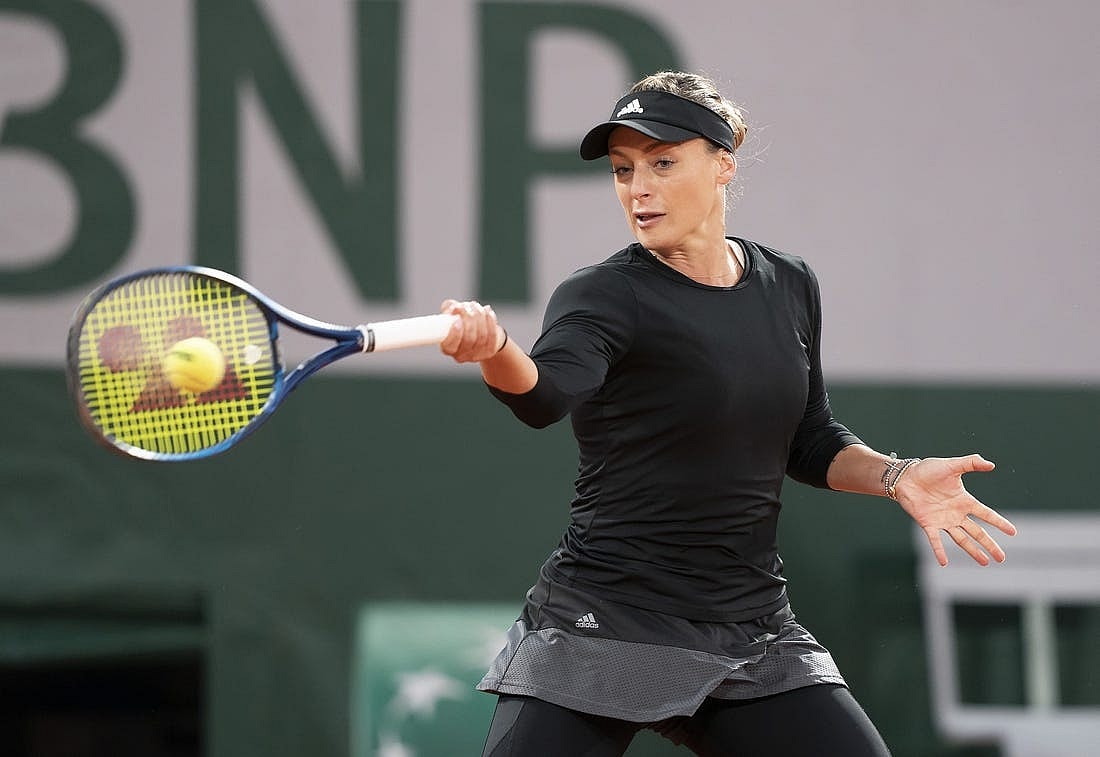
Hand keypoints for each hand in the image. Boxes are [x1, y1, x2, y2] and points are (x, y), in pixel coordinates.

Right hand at [439, 299, 505, 362]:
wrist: (478, 330)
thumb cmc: (460, 320)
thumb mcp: (450, 314)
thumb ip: (448, 308)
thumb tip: (453, 307)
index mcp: (448, 348)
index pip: (449, 346)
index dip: (454, 334)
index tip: (457, 320)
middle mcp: (461, 355)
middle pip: (469, 339)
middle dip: (469, 319)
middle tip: (466, 306)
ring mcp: (476, 355)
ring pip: (481, 336)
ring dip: (479, 317)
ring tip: (474, 305)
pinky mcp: (489, 351)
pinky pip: (492, 335)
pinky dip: (490, 320)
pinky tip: (487, 310)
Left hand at [893, 454, 1015, 566]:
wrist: (905, 476)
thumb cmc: (928, 470)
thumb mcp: (952, 465)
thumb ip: (971, 463)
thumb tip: (991, 465)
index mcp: (964, 501)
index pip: (986, 514)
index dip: (999, 522)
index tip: (1013, 532)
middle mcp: (956, 514)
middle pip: (977, 532)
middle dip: (989, 545)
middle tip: (1002, 558)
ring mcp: (943, 521)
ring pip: (961, 539)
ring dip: (972, 551)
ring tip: (985, 563)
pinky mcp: (928, 524)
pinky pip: (935, 540)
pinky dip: (939, 551)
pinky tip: (944, 562)